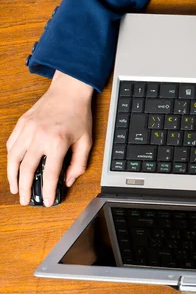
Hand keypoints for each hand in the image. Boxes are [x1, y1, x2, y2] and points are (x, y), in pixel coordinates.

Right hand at [6, 71, 93, 205]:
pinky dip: (11, 159)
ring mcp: (27, 130)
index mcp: (58, 142)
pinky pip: (11, 145)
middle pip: (27, 169)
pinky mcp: (21, 124)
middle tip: (26, 200)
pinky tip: (14, 168)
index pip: (51, 173)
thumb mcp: (86, 141)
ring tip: (16, 188)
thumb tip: (68, 180)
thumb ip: (78, 163)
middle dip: (25, 188)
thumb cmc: (78, 115)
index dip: (49, 190)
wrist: (68, 91)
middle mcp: (39, 137)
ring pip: (14, 159)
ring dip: (13, 176)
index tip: (48, 201)